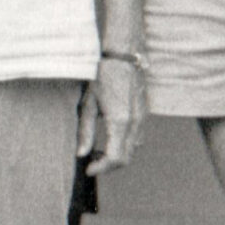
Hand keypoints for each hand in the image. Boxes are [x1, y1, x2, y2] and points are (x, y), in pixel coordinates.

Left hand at [79, 56, 145, 172]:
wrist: (124, 55)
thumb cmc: (103, 76)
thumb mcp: (88, 104)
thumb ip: (85, 131)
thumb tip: (81, 153)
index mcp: (120, 121)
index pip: (116, 158)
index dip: (101, 168)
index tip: (88, 169)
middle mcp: (135, 122)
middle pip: (126, 158)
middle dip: (108, 165)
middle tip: (90, 161)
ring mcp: (143, 118)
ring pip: (133, 149)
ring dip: (117, 155)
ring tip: (98, 150)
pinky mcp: (144, 113)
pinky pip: (137, 137)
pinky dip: (124, 144)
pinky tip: (109, 137)